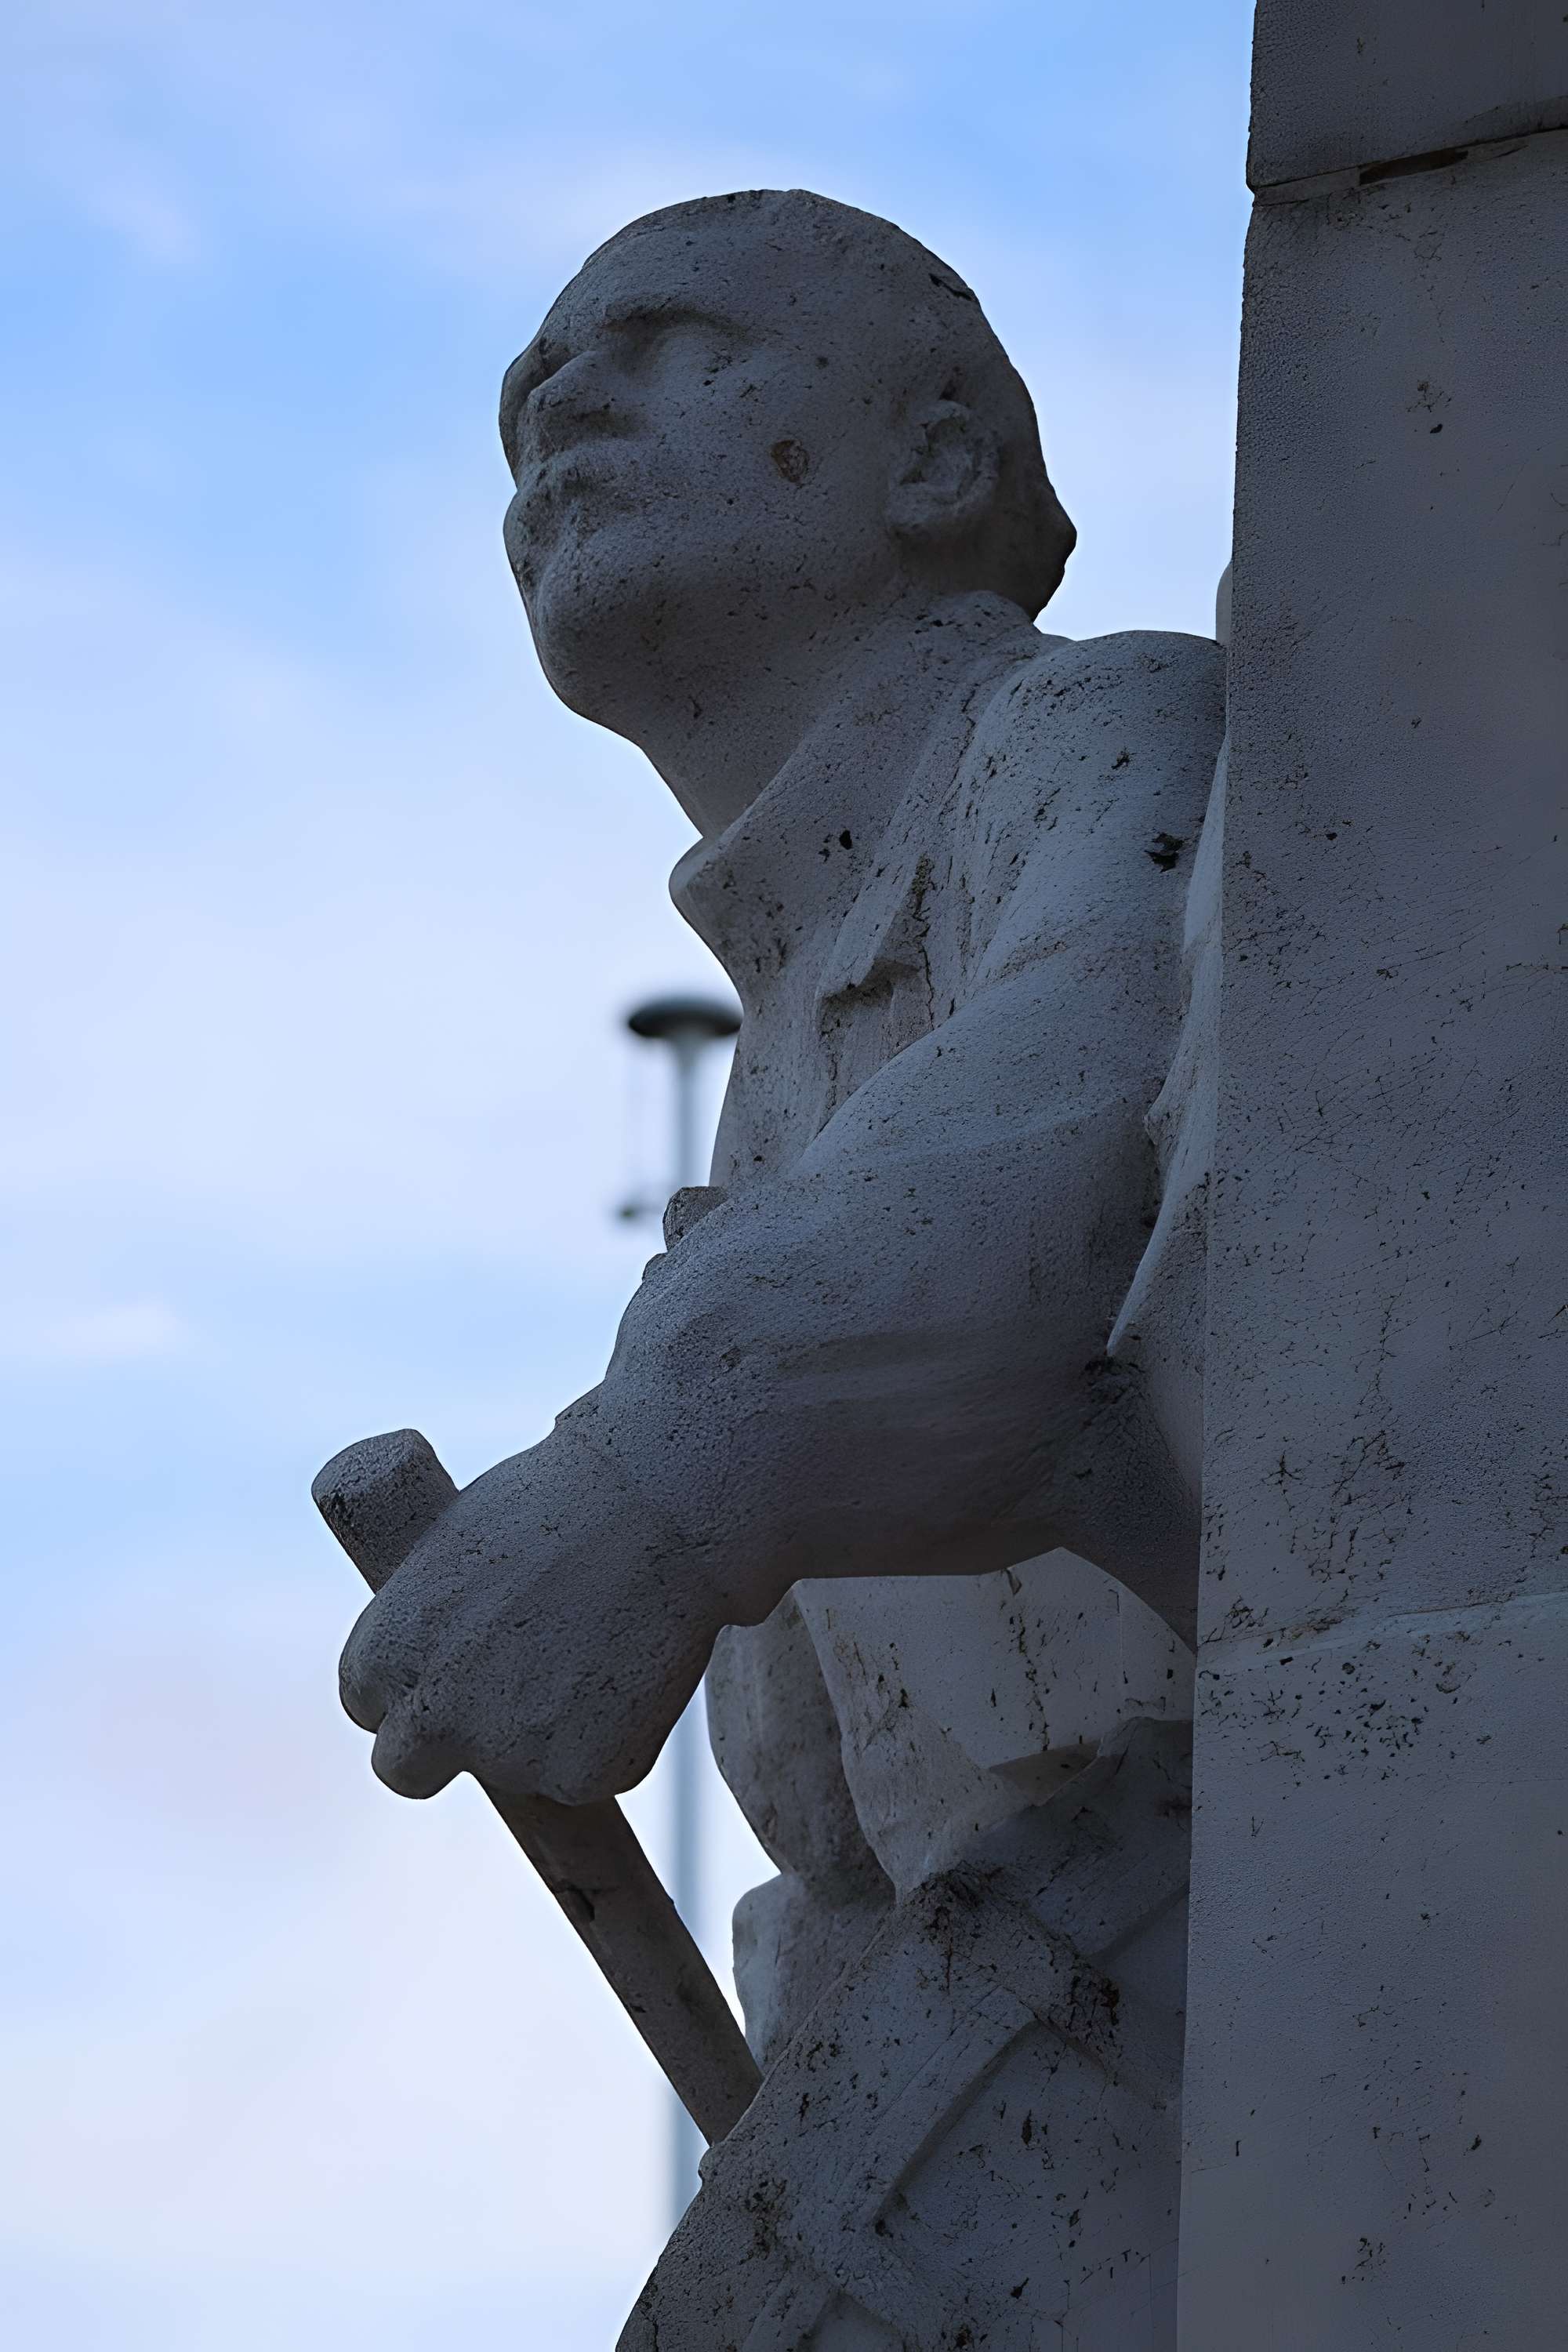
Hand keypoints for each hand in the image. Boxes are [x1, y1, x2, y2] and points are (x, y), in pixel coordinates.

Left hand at [336, 1425, 722, 1804]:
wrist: (655, 1507)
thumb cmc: (560, 1498)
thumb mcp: (457, 1542)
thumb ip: (432, 1618)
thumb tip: (439, 1651)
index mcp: (384, 1651)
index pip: (368, 1704)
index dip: (414, 1686)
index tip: (451, 1667)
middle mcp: (433, 1717)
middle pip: (406, 1770)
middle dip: (447, 1744)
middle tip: (503, 1697)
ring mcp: (508, 1756)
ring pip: (516, 1768)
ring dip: (547, 1732)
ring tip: (599, 1643)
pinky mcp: (583, 1777)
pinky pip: (592, 1772)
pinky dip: (613, 1738)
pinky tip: (634, 1665)